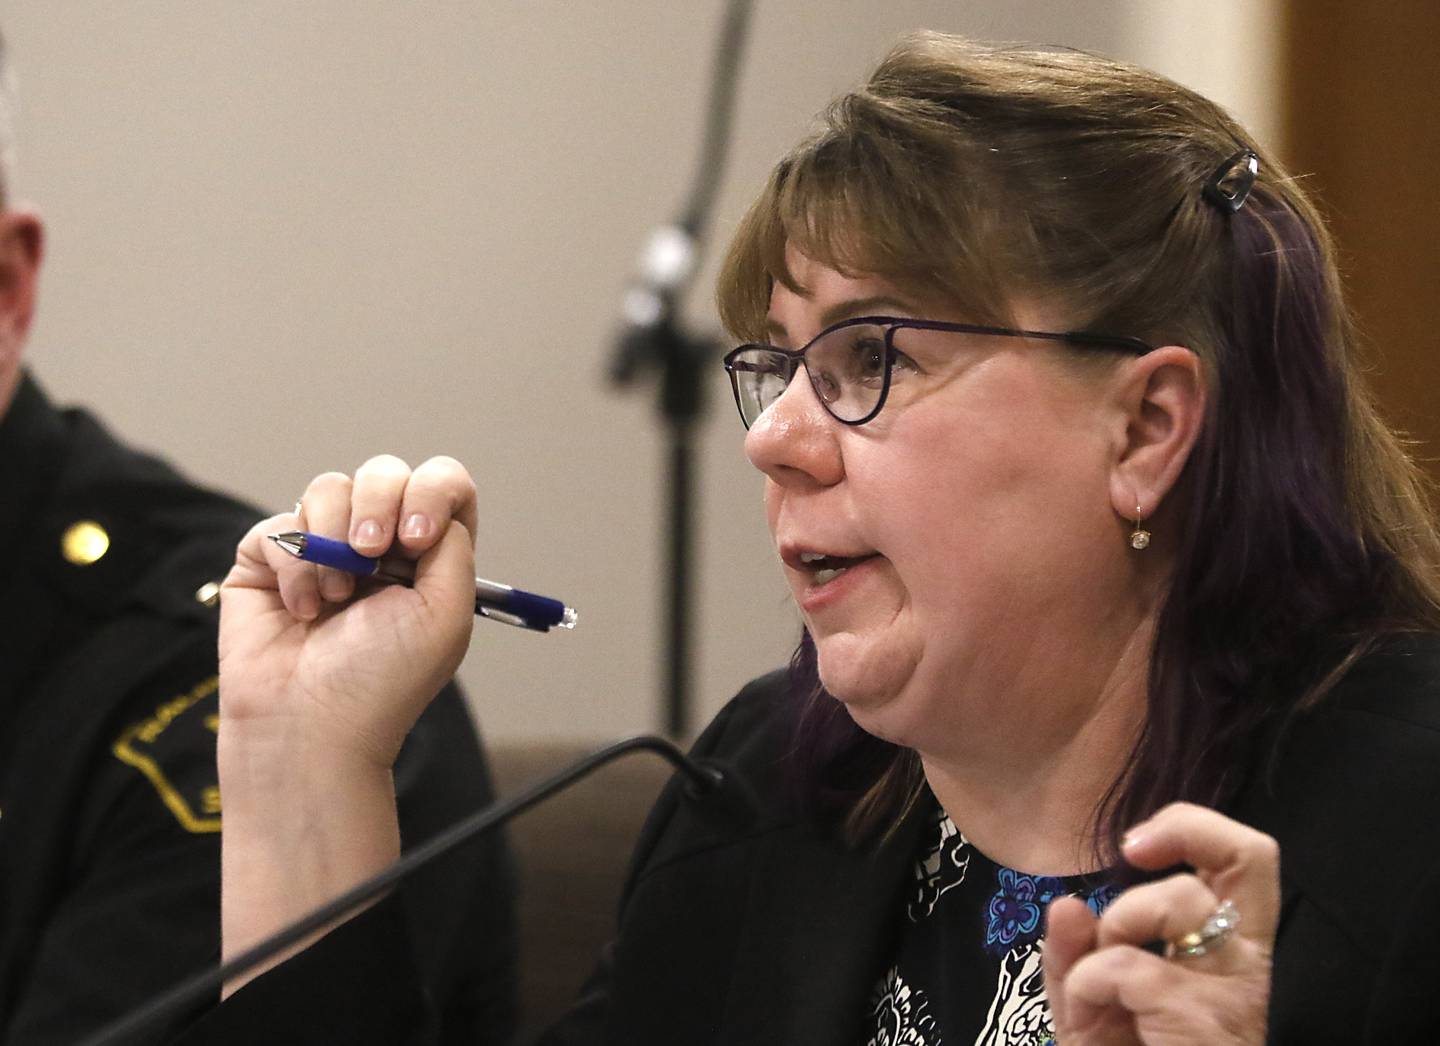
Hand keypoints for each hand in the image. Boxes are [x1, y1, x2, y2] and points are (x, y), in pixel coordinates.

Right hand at [219, 454, 479, 769]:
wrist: (309, 726)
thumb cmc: (382, 681)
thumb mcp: (448, 611)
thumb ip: (454, 544)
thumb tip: (432, 502)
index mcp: (428, 556)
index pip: (442, 485)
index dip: (433, 492)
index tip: (417, 537)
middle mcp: (378, 545)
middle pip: (385, 473)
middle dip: (378, 504)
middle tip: (371, 555)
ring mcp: (322, 548)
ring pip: (330, 487)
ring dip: (333, 541)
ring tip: (336, 599)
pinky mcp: (269, 559)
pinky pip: (281, 523)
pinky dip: (294, 565)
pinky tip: (302, 611)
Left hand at [1043, 803, 1277, 1044]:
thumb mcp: (1093, 1010)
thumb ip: (1075, 954)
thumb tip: (1068, 903)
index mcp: (1229, 952)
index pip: (1244, 859)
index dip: (1190, 827)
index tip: (1134, 844)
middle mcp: (1248, 963)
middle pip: (1251, 854)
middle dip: (1189, 829)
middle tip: (1132, 852)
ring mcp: (1236, 989)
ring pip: (1180, 900)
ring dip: (1118, 924)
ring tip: (1105, 978)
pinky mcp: (1209, 1017)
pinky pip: (1126, 964)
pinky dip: (1088, 981)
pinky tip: (1092, 1016)